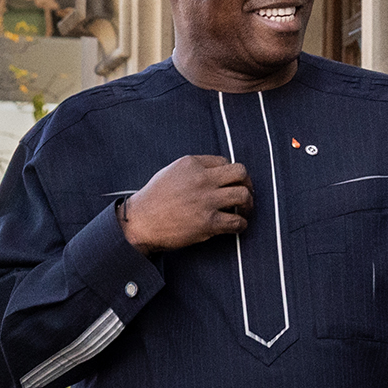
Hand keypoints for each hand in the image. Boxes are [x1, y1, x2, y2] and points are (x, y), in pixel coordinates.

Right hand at [118, 155, 252, 252]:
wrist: (140, 222)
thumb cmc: (153, 199)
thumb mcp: (170, 172)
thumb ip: (193, 169)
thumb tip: (216, 174)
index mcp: (191, 164)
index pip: (225, 162)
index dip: (231, 174)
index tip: (231, 183)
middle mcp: (201, 179)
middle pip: (240, 173)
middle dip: (247, 183)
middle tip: (246, 193)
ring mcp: (206, 201)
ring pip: (243, 195)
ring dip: (248, 203)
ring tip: (244, 210)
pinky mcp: (208, 222)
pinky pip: (237, 221)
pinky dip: (241, 224)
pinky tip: (237, 225)